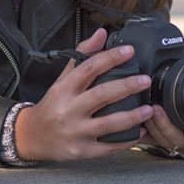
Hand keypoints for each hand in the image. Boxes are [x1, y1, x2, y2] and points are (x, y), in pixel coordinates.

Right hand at [14, 28, 155, 161]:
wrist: (34, 136)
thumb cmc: (53, 104)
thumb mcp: (62, 78)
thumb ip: (82, 55)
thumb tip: (101, 33)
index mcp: (63, 88)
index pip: (88, 68)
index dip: (110, 57)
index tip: (129, 51)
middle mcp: (68, 109)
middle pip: (101, 95)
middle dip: (126, 86)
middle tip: (145, 79)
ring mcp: (75, 132)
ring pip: (108, 124)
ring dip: (132, 116)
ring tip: (149, 109)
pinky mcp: (82, 151)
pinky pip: (108, 146)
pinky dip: (126, 140)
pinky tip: (140, 131)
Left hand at [139, 104, 183, 155]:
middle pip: (174, 138)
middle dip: (164, 126)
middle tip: (156, 110)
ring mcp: (169, 141)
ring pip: (158, 139)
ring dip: (150, 125)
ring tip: (145, 110)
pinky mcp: (155, 139)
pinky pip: (145, 139)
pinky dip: (138, 132)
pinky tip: (133, 121)